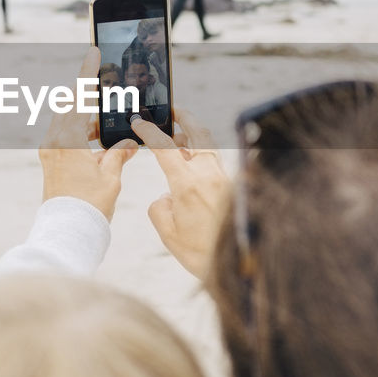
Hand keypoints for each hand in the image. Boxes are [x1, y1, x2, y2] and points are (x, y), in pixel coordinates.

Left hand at [39, 47, 137, 220]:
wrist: (68, 231)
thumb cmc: (89, 205)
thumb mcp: (110, 176)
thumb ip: (118, 153)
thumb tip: (128, 142)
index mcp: (68, 139)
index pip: (81, 96)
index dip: (88, 72)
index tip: (93, 51)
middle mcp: (54, 140)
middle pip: (72, 104)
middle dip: (90, 94)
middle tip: (108, 85)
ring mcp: (50, 150)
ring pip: (70, 120)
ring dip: (89, 116)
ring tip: (110, 117)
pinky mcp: (51, 160)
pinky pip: (67, 135)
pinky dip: (83, 132)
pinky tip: (101, 138)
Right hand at [132, 109, 228, 279]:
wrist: (237, 265)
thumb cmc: (201, 253)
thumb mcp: (168, 233)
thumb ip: (160, 207)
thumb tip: (167, 196)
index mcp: (188, 184)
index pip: (165, 147)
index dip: (150, 132)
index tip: (140, 123)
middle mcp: (208, 175)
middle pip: (197, 133)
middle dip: (184, 118)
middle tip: (173, 111)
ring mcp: (224, 179)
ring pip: (209, 147)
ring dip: (193, 138)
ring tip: (178, 142)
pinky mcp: (232, 187)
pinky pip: (215, 164)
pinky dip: (202, 157)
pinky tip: (193, 167)